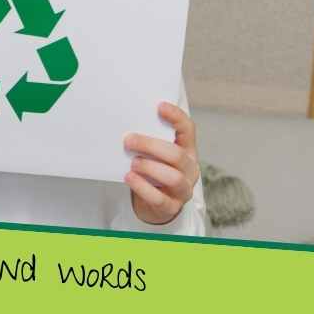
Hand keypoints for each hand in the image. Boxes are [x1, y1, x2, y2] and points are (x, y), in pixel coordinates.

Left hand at [123, 102, 199, 224]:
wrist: (155, 204)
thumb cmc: (153, 172)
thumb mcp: (155, 154)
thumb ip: (148, 140)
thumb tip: (124, 123)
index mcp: (187, 151)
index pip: (188, 130)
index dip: (176, 117)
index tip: (159, 106)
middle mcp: (190, 169)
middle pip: (177, 154)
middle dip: (151, 145)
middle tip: (128, 140)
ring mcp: (183, 190)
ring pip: (173, 177)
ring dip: (149, 167)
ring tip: (132, 163)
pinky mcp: (171, 207)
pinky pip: (159, 198)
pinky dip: (142, 187)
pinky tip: (129, 178)